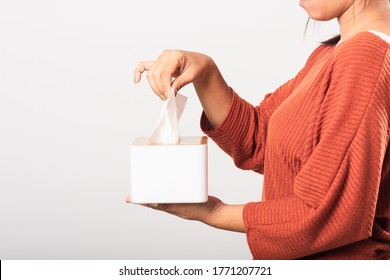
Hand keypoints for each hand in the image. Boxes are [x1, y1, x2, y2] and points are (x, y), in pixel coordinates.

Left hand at [126, 196, 245, 232]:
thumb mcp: (183, 206)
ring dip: (159, 191)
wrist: (215, 213)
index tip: (129, 199)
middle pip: (156, 200)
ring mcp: (181, 203)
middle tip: (138, 189)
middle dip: (147, 195)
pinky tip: (174, 183)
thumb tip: (156, 203)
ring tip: (152, 185)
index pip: (151, 204)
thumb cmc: (200, 210)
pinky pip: (178, 193)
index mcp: (170, 208)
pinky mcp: (188, 199)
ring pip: (166, 196)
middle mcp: (174, 206)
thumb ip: (171, 204)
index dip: (140, 201)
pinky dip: (174, 188)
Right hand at [134, 50, 215, 99]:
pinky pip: (144, 66)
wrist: (199, 63)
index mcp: (175, 55)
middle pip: (155, 74)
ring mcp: (160, 58)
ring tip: (163, 96)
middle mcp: (165, 55)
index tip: (169, 96)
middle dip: (159, 88)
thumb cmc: (198, 67)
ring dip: (154, 87)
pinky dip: (138, 72)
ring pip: (151, 74)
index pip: (164, 72)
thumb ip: (181, 82)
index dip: (164, 86)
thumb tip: (170, 92)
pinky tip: (136, 80)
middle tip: (167, 98)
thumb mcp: (192, 75)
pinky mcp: (158, 62)